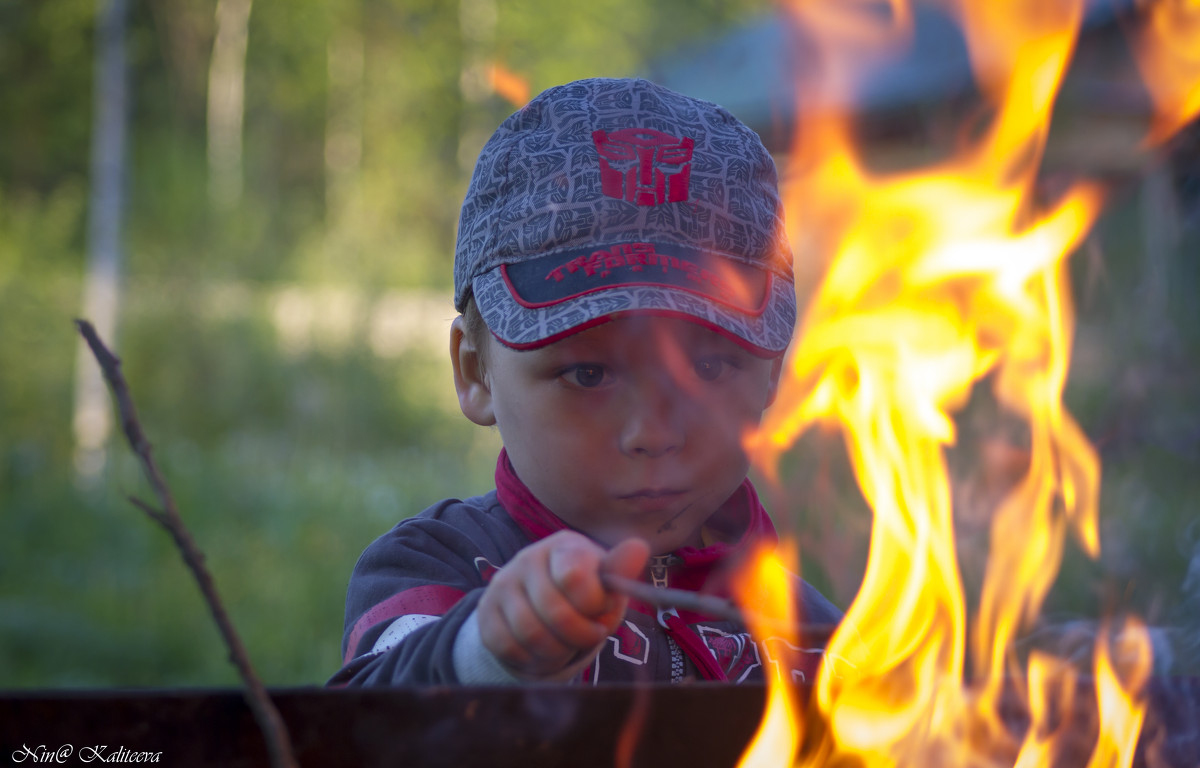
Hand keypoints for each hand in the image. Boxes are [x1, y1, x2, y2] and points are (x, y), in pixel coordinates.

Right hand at [476, 531, 649, 679]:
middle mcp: (529, 558)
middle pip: (555, 613)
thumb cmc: (586, 594)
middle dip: (580, 637)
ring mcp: (503, 583)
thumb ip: (620, 571)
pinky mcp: (486, 611)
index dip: (593, 606)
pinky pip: (508, 647)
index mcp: (565, 546)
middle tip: (588, 636)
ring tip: (567, 646)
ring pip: (531, 634)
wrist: (543, 608)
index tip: (601, 611)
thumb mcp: (607, 584)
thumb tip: (639, 548)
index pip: (574, 578)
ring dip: (557, 652)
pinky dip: (532, 659)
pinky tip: (543, 651)